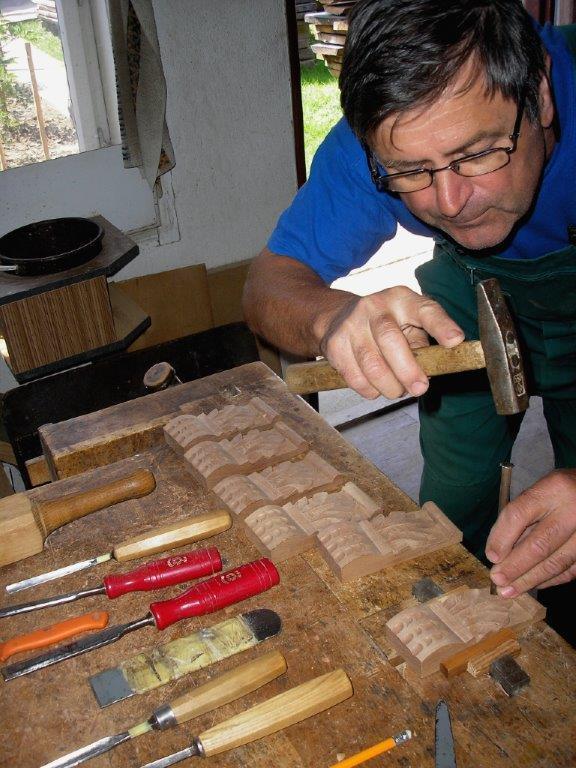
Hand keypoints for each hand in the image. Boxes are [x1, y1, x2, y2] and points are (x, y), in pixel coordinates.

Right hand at [318, 285, 463, 398]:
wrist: (336, 317)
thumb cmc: (385, 324)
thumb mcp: (407, 323)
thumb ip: (422, 343)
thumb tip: (433, 369)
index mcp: (402, 299)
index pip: (425, 310)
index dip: (441, 325)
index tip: (455, 341)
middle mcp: (375, 307)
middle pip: (391, 340)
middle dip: (407, 370)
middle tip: (419, 389)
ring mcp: (351, 325)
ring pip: (372, 365)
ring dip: (389, 386)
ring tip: (397, 390)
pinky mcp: (335, 345)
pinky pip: (355, 378)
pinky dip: (370, 390)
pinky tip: (376, 387)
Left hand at [486, 469, 575, 595]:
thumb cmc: (563, 491)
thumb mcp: (543, 490)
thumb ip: (523, 515)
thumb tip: (499, 552)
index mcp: (553, 488)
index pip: (519, 514)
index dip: (502, 537)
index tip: (491, 556)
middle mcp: (573, 510)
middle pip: (539, 544)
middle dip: (514, 566)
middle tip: (497, 579)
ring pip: (555, 562)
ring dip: (529, 579)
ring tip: (509, 591)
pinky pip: (570, 570)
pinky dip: (549, 580)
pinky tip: (533, 584)